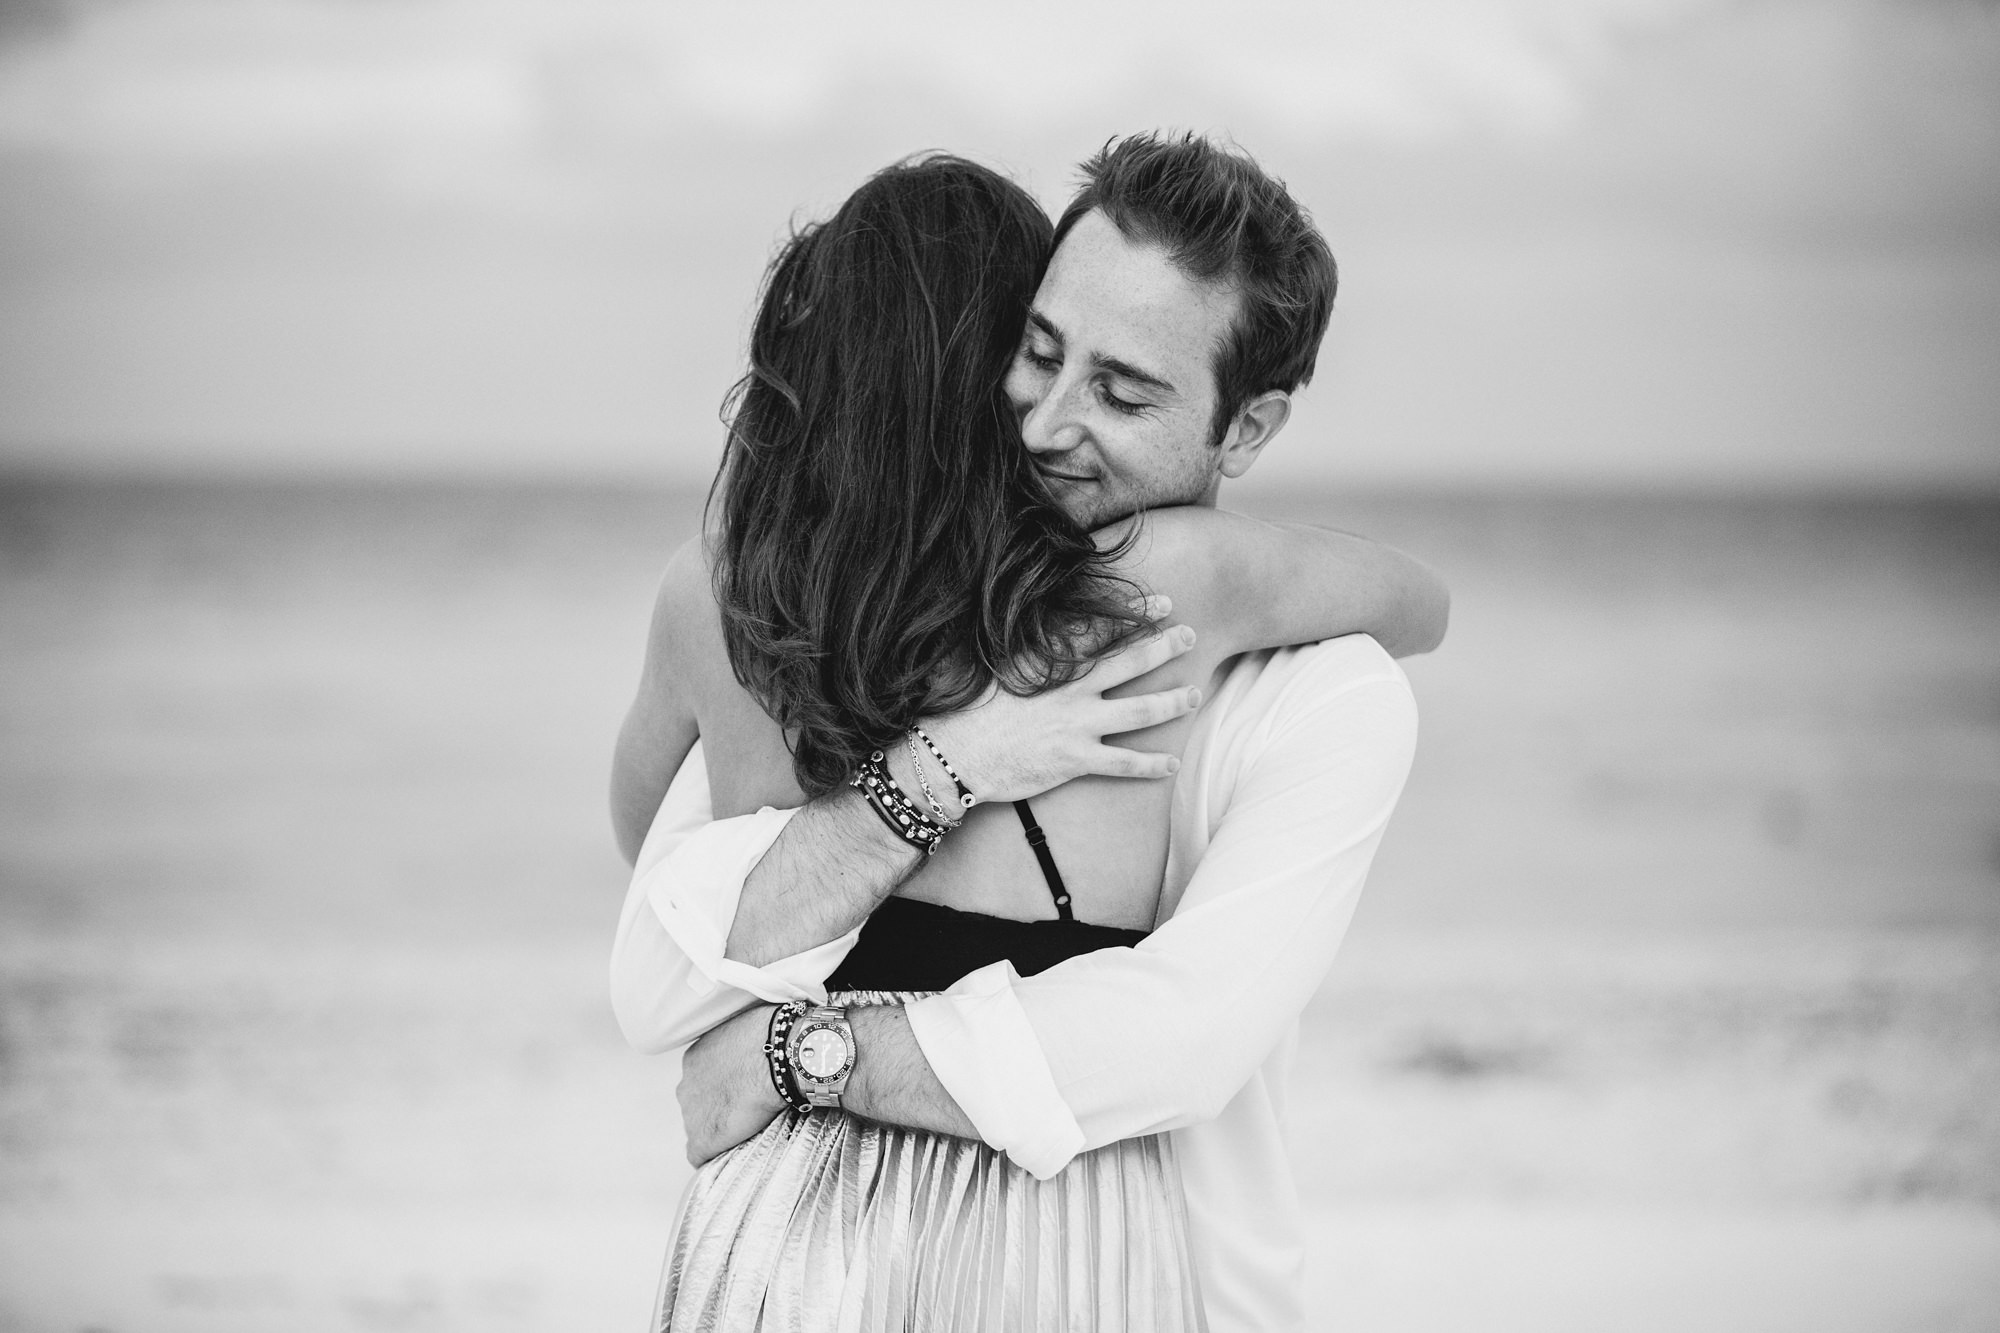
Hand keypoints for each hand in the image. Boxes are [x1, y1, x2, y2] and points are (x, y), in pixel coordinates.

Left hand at [678, 1004, 786, 1166]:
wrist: (778, 1059)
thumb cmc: (772, 1039)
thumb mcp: (747, 1032)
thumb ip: (739, 1047)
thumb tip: (757, 1051)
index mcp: (695, 1059)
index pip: (702, 1081)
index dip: (723, 1088)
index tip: (742, 1091)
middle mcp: (686, 1086)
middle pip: (697, 1103)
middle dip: (716, 1107)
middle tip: (745, 1110)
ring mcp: (692, 1113)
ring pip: (699, 1127)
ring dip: (717, 1129)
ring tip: (745, 1131)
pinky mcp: (703, 1138)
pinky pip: (699, 1155)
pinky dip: (713, 1156)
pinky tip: (728, 1156)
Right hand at [918, 599, 1201, 803]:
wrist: (954, 755)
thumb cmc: (971, 711)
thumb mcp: (999, 670)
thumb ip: (1031, 655)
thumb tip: (1051, 641)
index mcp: (1052, 664)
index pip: (1102, 631)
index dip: (1136, 615)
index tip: (1164, 603)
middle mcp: (1071, 691)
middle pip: (1130, 663)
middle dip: (1164, 647)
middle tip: (1191, 635)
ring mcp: (1077, 725)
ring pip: (1139, 712)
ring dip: (1172, 703)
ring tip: (1196, 695)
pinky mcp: (1075, 759)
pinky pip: (1124, 764)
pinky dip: (1151, 765)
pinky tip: (1173, 764)